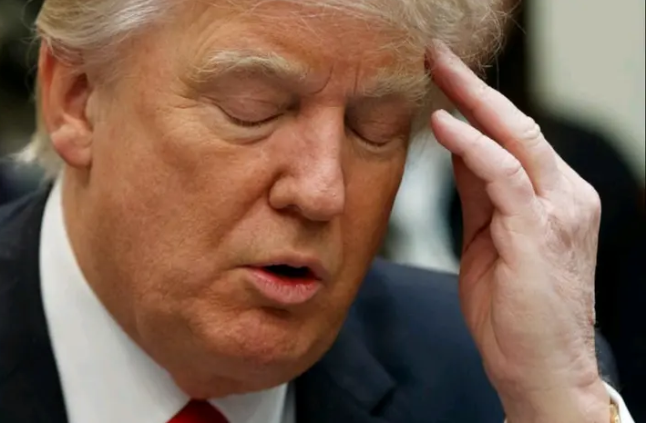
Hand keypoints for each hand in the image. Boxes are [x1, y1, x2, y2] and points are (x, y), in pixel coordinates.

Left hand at [427, 41, 609, 421]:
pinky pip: (505, 176)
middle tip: (437, 56)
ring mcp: (558, 213)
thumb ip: (479, 194)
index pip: (515, 137)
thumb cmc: (513, 314)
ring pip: (518, 139)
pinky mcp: (541, 233)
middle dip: (474, 86)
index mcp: (554, 199)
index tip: (442, 79)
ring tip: (435, 72)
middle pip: (519, 124)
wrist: (538, 371)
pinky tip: (444, 124)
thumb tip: (458, 150)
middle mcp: (566, 197)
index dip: (477, 104)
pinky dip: (473, 146)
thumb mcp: (489, 241)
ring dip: (472, 100)